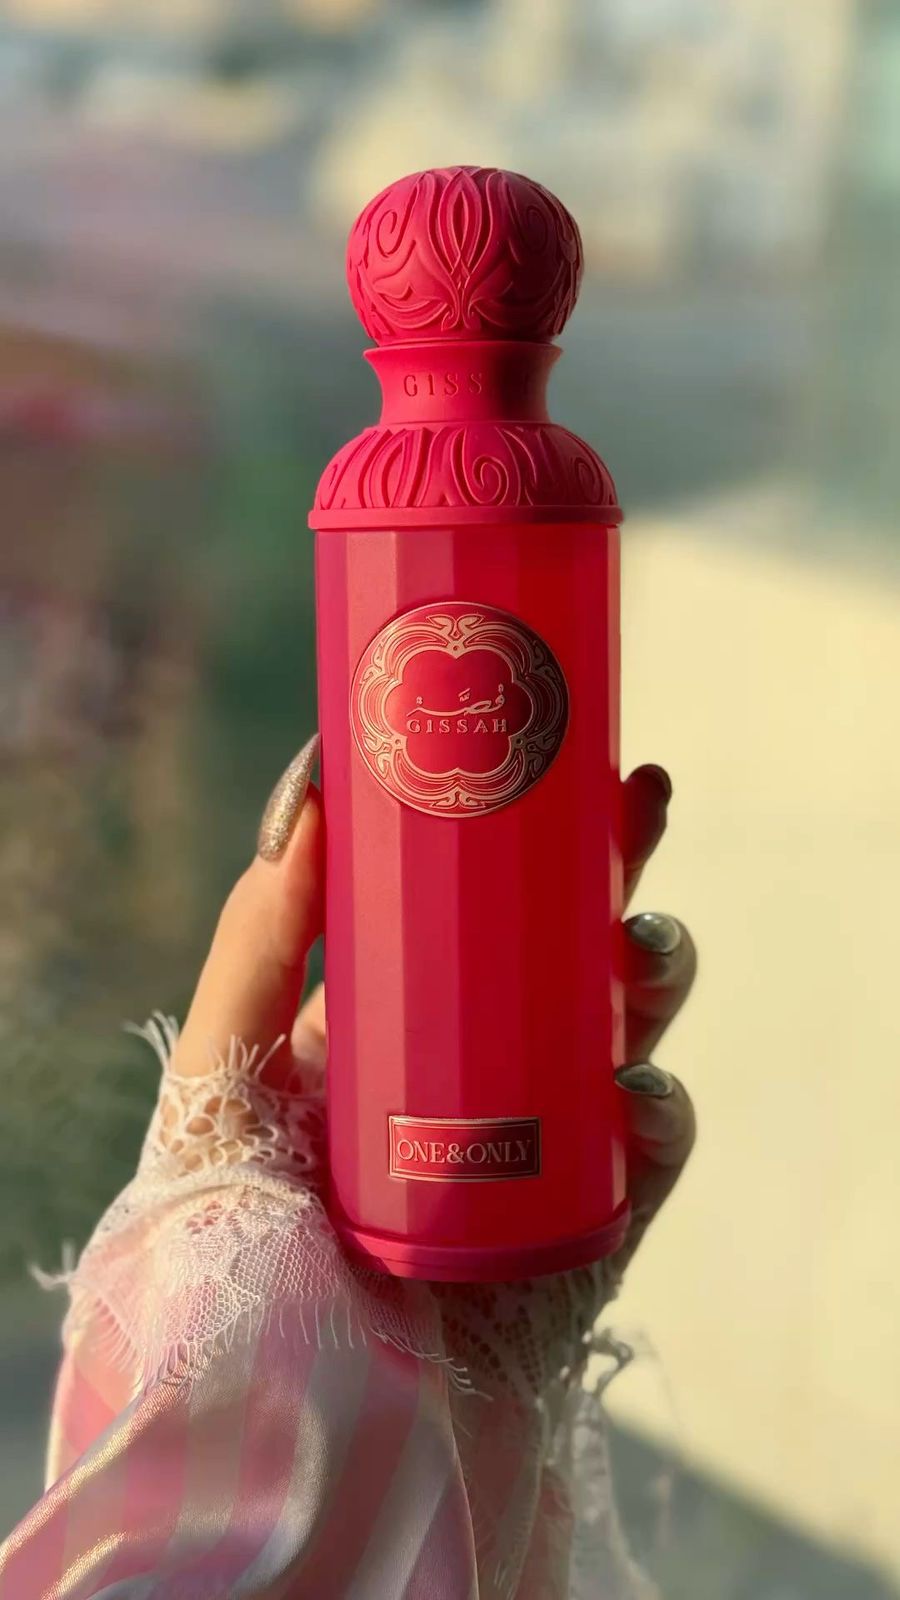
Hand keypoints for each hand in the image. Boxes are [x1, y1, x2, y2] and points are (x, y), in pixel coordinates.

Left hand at [172, 741, 695, 1280]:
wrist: (293, 1435)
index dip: (512, 840)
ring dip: (648, 974)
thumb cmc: (228, 1261)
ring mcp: (533, 1151)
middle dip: (605, 873)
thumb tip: (307, 801)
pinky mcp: (587, 1230)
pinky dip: (657, 1111)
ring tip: (636, 949)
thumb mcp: (220, 1086)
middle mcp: (465, 1082)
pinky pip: (646, 1152)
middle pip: (558, 954)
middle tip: (633, 803)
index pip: (463, 917)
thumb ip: (255, 949)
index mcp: (383, 1039)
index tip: (547, 759)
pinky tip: (635, 1092)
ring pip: (621, 1032)